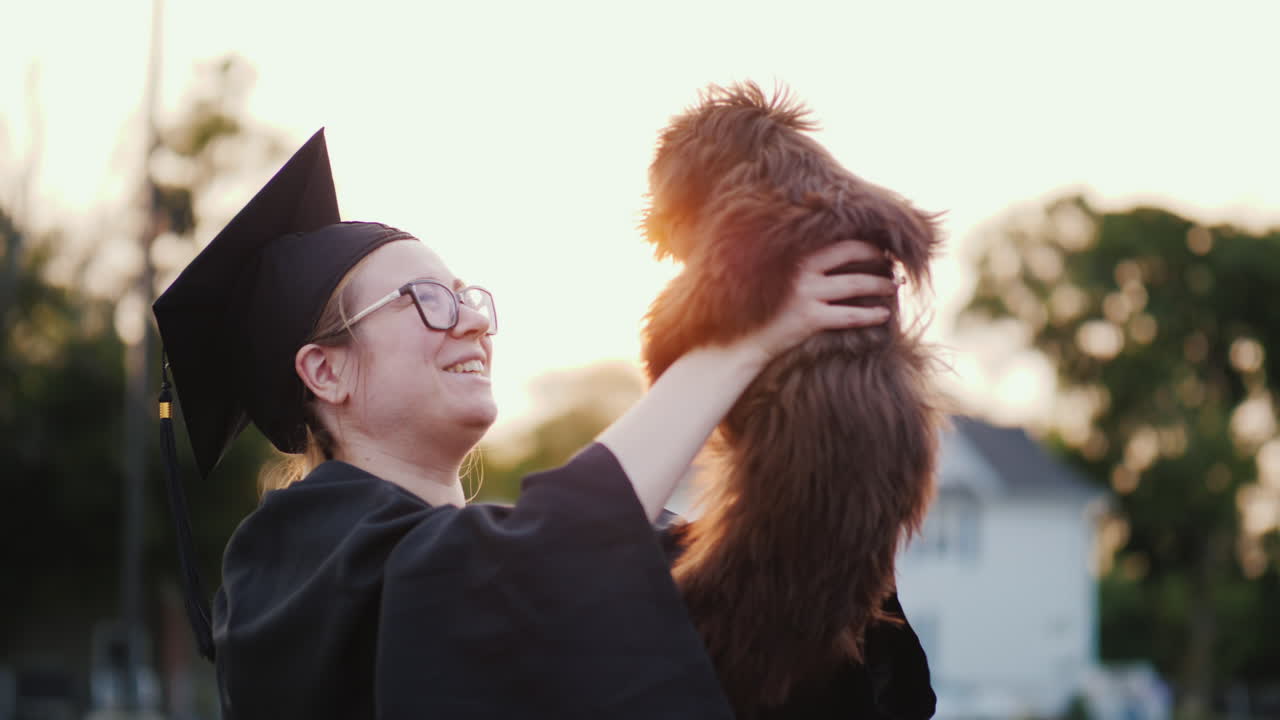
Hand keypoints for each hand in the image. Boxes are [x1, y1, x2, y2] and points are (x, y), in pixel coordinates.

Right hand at [737, 240, 896, 364]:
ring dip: (880, 284)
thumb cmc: (765, 307)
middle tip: (892, 262)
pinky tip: (884, 315)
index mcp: (794, 253)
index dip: (861, 240)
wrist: (746, 340)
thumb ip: (801, 263)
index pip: (835, 237)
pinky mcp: (809, 319)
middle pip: (849, 252)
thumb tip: (837, 252)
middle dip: (876, 255)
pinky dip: (870, 315)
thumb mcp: (778, 275)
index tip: (878, 245)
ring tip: (894, 286)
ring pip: (855, 284)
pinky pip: (849, 315)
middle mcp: (801, 268)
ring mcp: (805, 293)